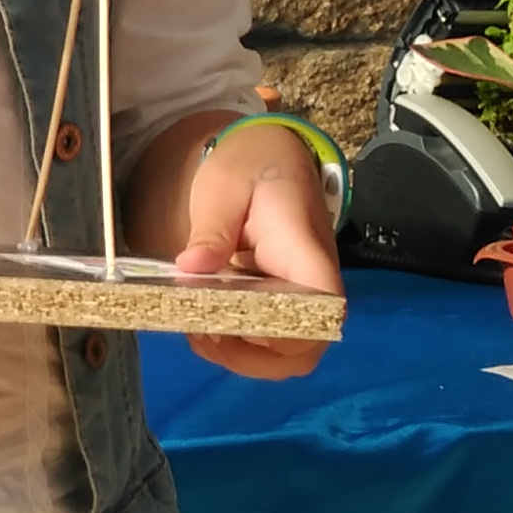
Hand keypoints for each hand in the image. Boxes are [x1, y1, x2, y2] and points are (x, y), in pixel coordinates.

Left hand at [173, 125, 341, 379]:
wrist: (270, 153)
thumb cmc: (253, 164)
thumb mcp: (225, 186)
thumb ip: (212, 227)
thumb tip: (191, 266)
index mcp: (306, 253)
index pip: (320, 310)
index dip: (284, 336)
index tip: (232, 329)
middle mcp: (311, 283)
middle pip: (305, 347)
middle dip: (255, 358)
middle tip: (203, 337)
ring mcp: (297, 294)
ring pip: (287, 351)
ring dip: (243, 356)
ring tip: (198, 336)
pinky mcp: (280, 298)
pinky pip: (269, 337)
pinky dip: (238, 345)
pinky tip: (202, 328)